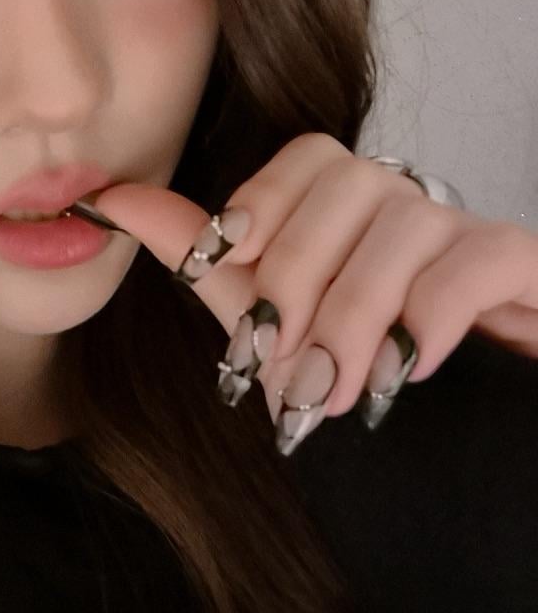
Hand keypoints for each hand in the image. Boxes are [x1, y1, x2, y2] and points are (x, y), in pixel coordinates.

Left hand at [91, 133, 537, 452]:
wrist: (461, 458)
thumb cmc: (354, 377)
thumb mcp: (270, 318)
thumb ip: (206, 259)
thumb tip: (115, 200)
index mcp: (352, 209)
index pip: (310, 155)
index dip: (262, 200)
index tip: (221, 260)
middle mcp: (414, 207)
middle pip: (349, 183)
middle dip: (297, 272)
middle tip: (276, 354)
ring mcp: (473, 235)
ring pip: (407, 224)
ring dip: (354, 311)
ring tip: (330, 388)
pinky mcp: (524, 268)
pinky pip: (480, 257)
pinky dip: (431, 312)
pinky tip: (404, 369)